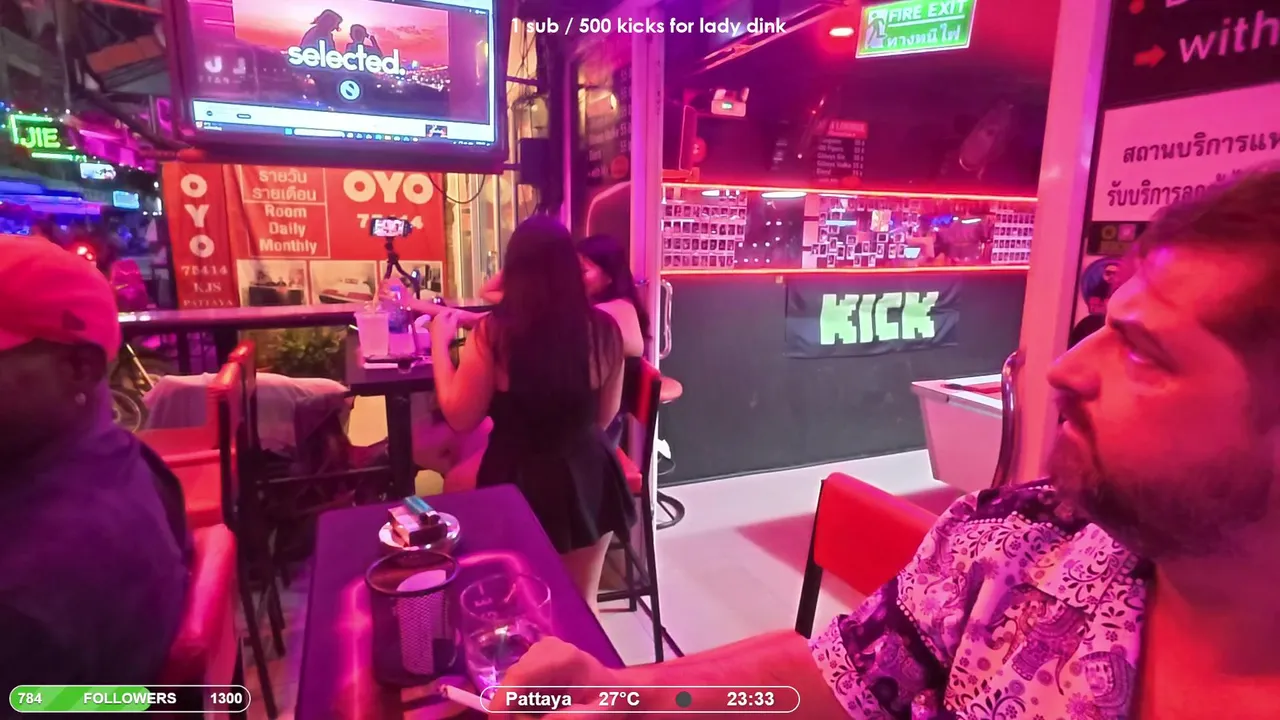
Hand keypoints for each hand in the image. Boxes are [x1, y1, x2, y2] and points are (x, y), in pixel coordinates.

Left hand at [430, 308, 459, 339]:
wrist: (439, 344)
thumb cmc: (446, 334)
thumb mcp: (453, 324)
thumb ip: (456, 317)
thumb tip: (459, 311)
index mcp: (439, 316)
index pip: (447, 310)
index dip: (454, 311)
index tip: (459, 313)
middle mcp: (435, 319)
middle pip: (444, 315)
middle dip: (451, 316)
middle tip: (457, 318)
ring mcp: (433, 325)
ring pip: (442, 320)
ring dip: (448, 320)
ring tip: (454, 324)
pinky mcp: (433, 330)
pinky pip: (439, 324)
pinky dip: (444, 325)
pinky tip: (448, 329)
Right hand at [490, 637, 621, 717]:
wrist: (614, 690)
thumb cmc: (610, 700)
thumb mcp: (598, 714)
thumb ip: (572, 718)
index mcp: (563, 657)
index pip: (520, 675)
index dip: (502, 701)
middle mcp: (545, 649)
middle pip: (512, 683)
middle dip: (513, 710)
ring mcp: (537, 653)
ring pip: (512, 688)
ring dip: (519, 709)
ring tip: (546, 714)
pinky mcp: (532, 663)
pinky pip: (516, 689)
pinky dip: (522, 706)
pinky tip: (542, 710)